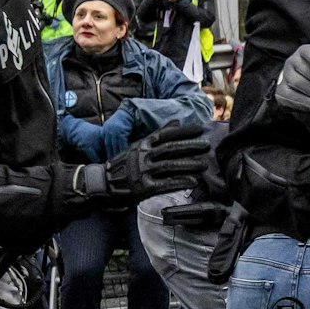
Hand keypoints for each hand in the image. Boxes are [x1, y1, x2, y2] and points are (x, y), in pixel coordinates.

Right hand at [80, 120, 208, 202]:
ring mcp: (143, 171)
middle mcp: (143, 156)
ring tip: (204, 165)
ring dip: (189, 165)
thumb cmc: (123, 165)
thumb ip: (158, 135)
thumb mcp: (138, 146)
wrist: (103, 183)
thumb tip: (176, 121)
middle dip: (190, 146)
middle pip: (170, 149)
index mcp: (142, 144)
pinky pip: (165, 183)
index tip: (199, 129)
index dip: (183, 132)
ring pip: (170, 165)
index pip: (166, 135)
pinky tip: (192, 181)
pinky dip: (179, 182)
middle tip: (206, 145)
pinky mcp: (144, 187)